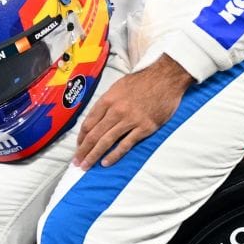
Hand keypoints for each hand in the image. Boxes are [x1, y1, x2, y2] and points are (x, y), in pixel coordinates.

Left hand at [74, 55, 194, 168]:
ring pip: (106, 141)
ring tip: (86, 166)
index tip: (78, 146)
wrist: (166, 78)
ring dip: (94, 155)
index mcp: (108, 99)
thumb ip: (107, 102)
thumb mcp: (119, 86)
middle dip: (83, 150)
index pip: (88, 122)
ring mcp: (130, 120)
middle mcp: (116, 110)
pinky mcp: (144, 128)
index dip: (81, 137)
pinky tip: (105, 162)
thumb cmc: (144, 81)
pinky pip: (126, 144)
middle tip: (76, 162)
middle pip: (94, 134)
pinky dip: (114, 155)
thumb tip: (97, 118)